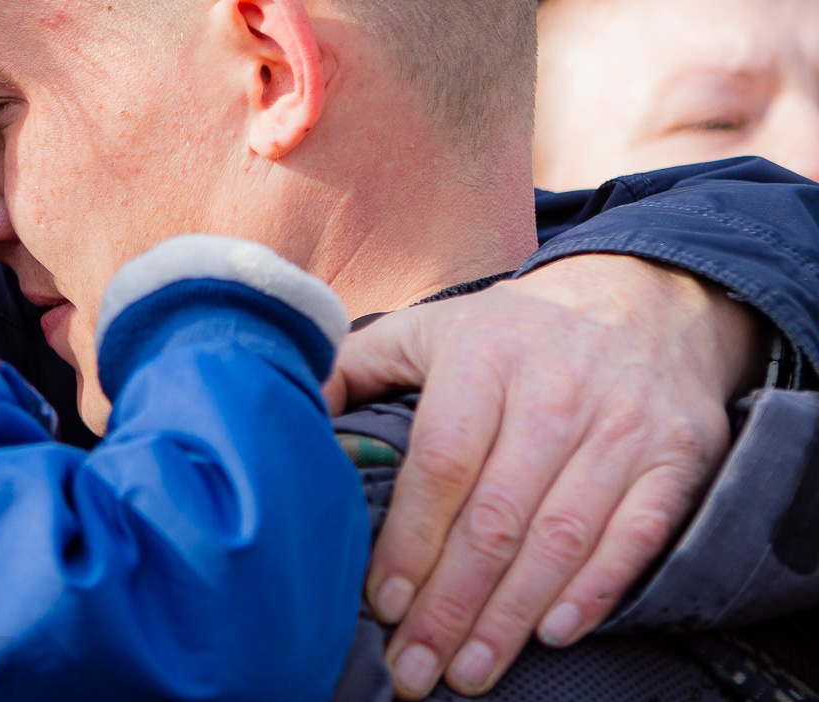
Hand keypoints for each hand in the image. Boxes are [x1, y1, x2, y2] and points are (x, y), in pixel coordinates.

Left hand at [323, 255, 761, 698]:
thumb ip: (356, 365)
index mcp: (483, 360)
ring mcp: (621, 427)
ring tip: (470, 671)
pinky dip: (595, 590)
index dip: (412, 540)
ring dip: (511, 616)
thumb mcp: (430, 329)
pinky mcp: (674, 456)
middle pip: (497, 518)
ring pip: (560, 538)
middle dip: (451, 604)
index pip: (442, 465)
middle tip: (416, 668)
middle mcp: (554, 393)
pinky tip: (552, 632)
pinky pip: (635, 535)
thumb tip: (289, 410)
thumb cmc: (511, 332)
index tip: (383, 604)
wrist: (641, 300)